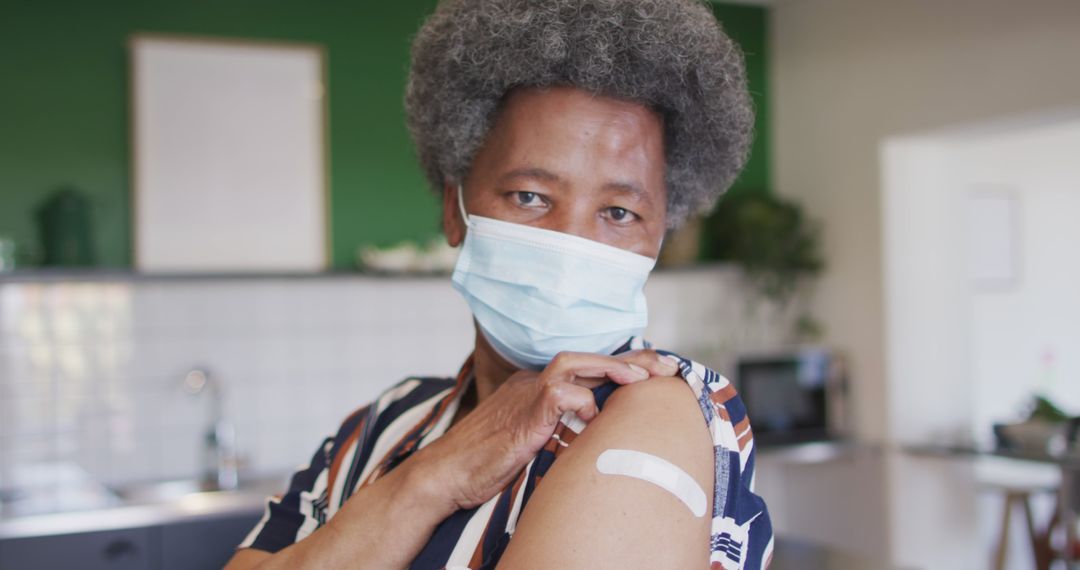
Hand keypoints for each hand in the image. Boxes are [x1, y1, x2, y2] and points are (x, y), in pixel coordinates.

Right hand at [416, 350, 678, 510]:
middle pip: (587, 358)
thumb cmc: (485, 463)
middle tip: (668, 366)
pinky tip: (593, 417)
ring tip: (642, 378)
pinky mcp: (522, 415)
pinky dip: (581, 402)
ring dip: (611, 368)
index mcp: (536, 389)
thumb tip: (595, 433)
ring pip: (573, 363)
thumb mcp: (532, 442)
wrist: (444, 474)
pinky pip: (557, 395)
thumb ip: (560, 432)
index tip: (655, 370)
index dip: (622, 365)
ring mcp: (525, 396)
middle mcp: (532, 384)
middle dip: (631, 359)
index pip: (586, 367)